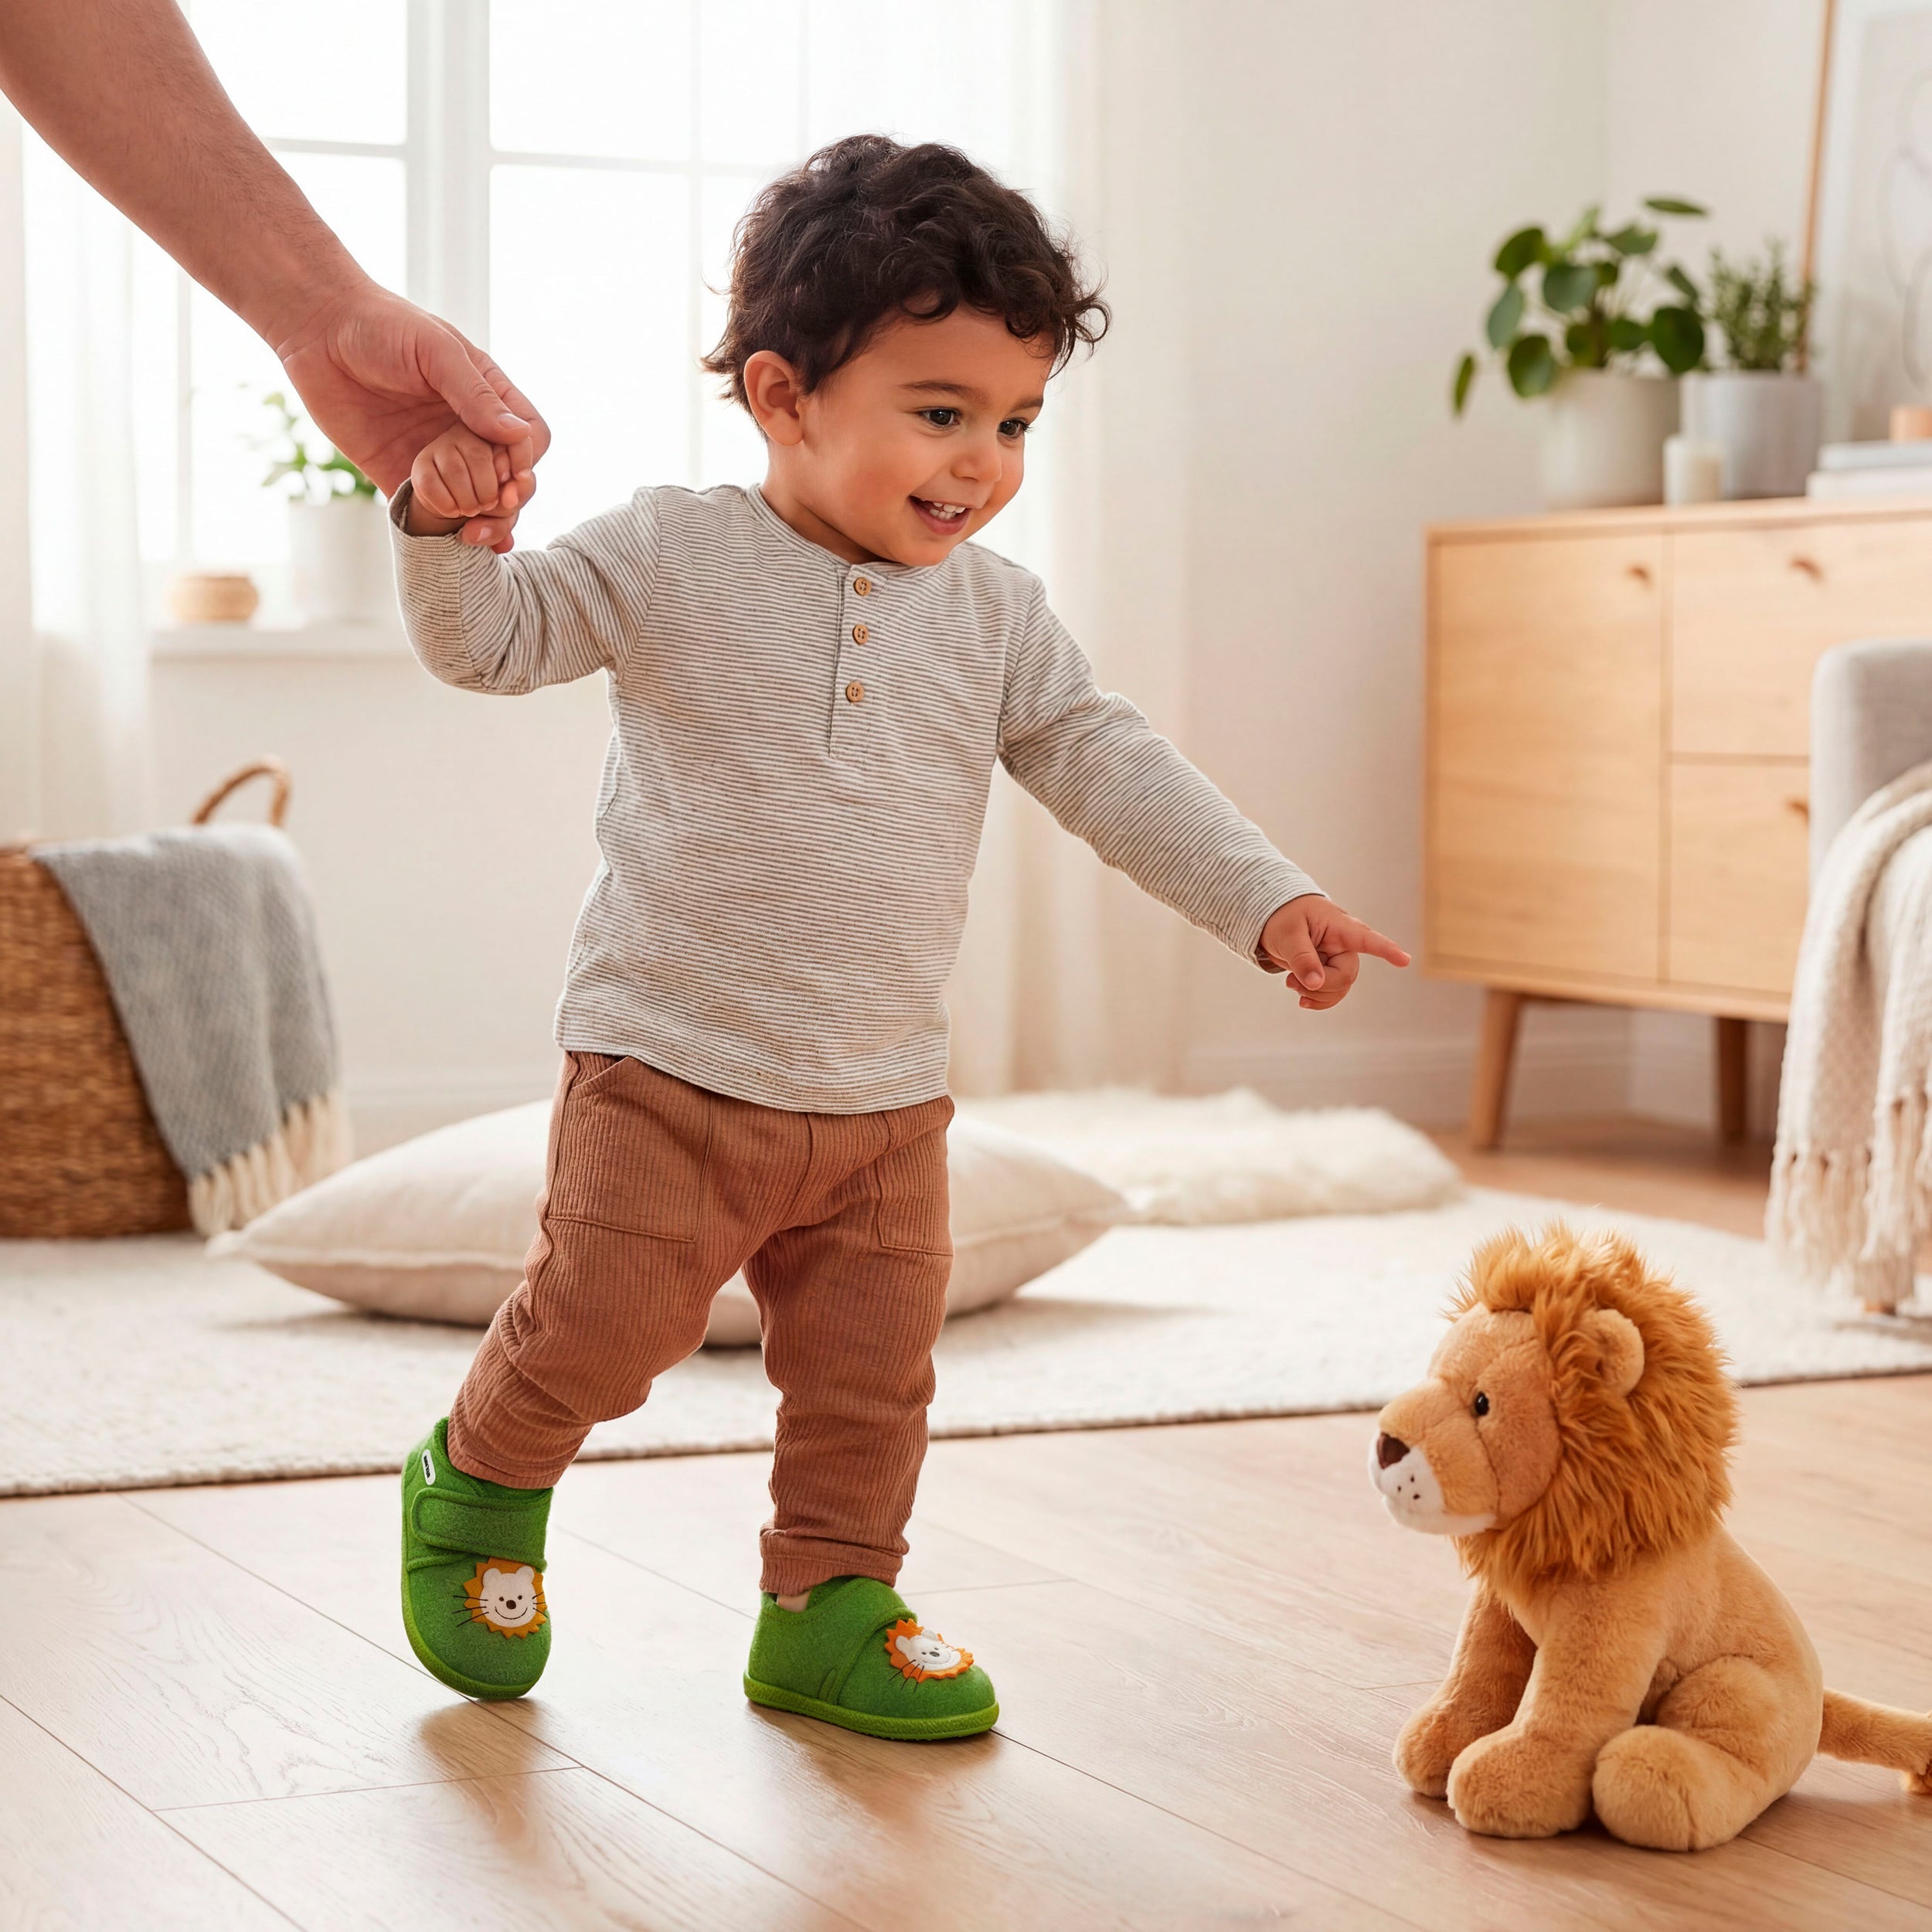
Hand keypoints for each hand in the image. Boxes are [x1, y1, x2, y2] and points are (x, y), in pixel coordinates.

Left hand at [273, 276, 542, 551]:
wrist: (317, 331)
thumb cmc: (382, 325)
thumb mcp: (436, 351)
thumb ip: (475, 393)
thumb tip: (517, 436)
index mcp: (486, 398)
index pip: (529, 438)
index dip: (525, 460)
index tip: (508, 472)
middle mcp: (468, 431)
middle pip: (510, 478)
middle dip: (509, 500)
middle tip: (493, 507)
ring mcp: (438, 456)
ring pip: (477, 502)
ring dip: (485, 523)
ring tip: (475, 535)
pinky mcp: (401, 474)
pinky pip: (430, 511)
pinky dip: (446, 531)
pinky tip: (459, 544)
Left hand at [1259, 895, 1410, 1010]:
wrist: (1277, 919)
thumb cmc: (1285, 917)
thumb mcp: (1288, 934)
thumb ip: (1302, 958)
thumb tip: (1316, 984)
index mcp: (1340, 927)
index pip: (1367, 939)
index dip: (1386, 950)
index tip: (1404, 960)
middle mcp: (1345, 945)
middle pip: (1346, 975)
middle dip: (1320, 985)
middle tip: (1291, 980)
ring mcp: (1339, 960)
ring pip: (1340, 989)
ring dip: (1315, 994)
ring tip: (1291, 982)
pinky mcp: (1331, 972)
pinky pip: (1333, 995)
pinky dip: (1316, 999)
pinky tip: (1302, 996)